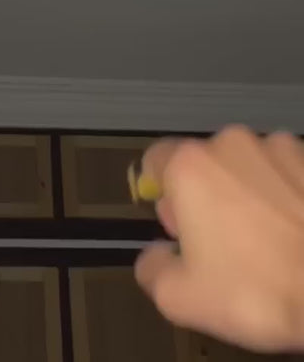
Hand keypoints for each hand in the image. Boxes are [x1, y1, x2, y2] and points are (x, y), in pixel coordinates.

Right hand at [135, 126, 303, 352]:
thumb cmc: (255, 289)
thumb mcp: (179, 298)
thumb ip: (151, 267)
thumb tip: (156, 254)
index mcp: (190, 165)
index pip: (155, 160)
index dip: (159, 192)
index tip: (177, 225)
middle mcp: (230, 143)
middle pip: (200, 164)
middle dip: (201, 194)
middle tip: (220, 241)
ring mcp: (279, 146)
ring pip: (244, 165)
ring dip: (243, 190)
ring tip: (267, 236)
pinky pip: (283, 170)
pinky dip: (282, 191)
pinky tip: (296, 229)